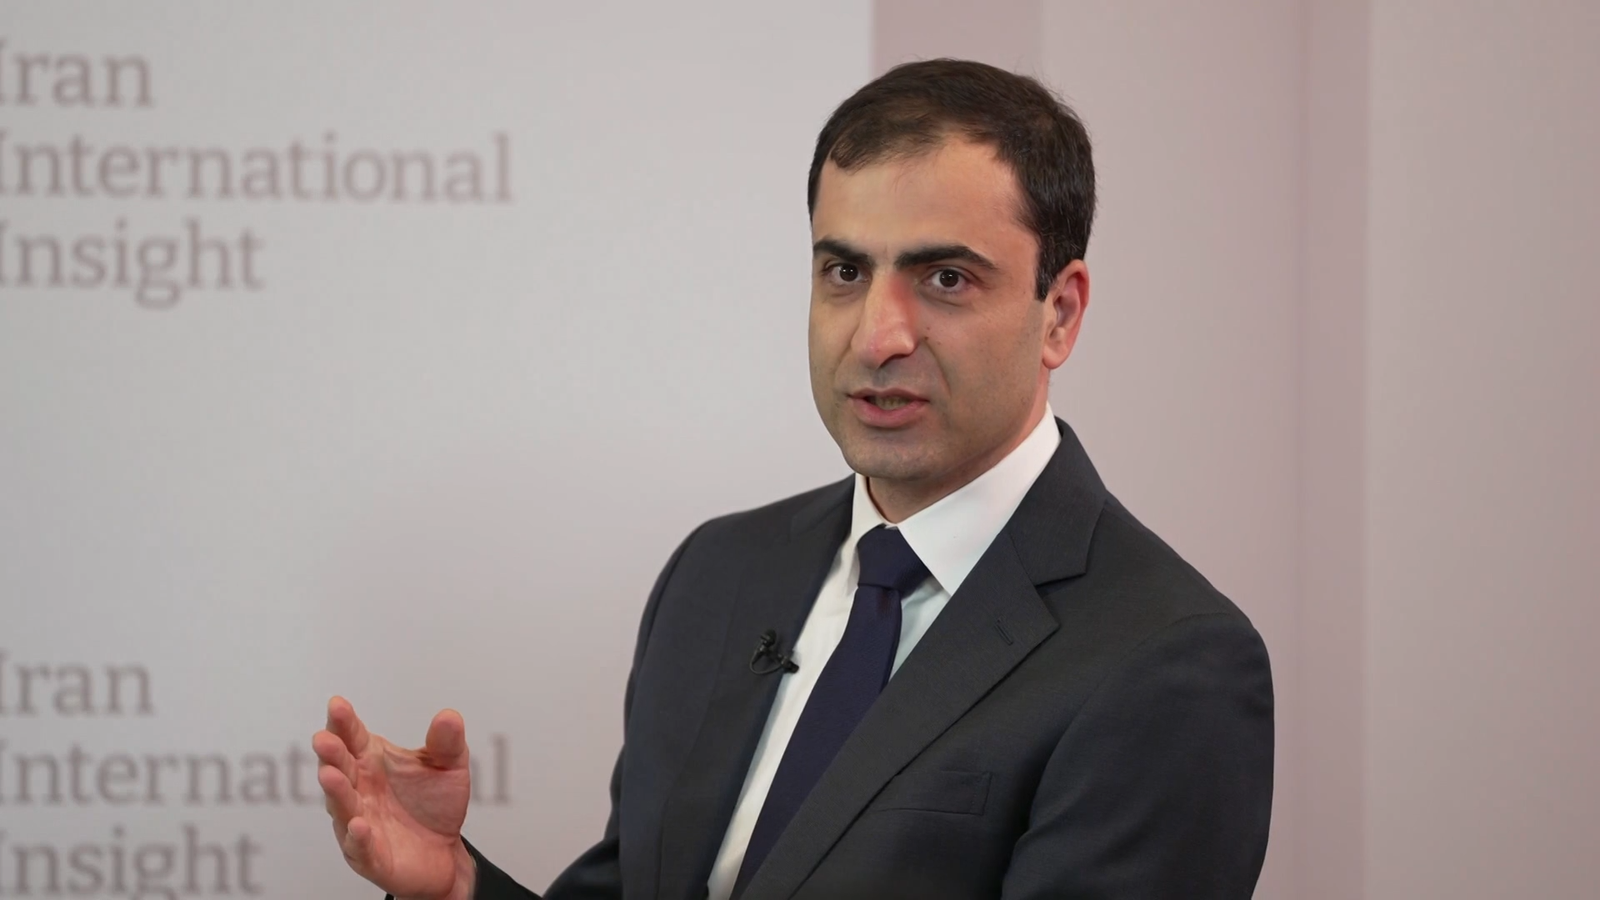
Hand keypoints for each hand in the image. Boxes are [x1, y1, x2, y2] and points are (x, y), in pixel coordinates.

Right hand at [313, 696, 476, 899]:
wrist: (444, 851)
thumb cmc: (435, 803)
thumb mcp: (448, 767)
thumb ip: (446, 743)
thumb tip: (449, 716)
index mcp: (371, 761)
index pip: (353, 738)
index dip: (343, 722)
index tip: (337, 705)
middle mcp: (358, 789)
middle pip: (340, 768)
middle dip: (331, 753)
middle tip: (324, 739)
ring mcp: (359, 821)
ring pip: (342, 806)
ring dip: (335, 791)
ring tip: (330, 775)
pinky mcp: (369, 855)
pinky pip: (360, 847)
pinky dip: (357, 837)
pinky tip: (359, 825)